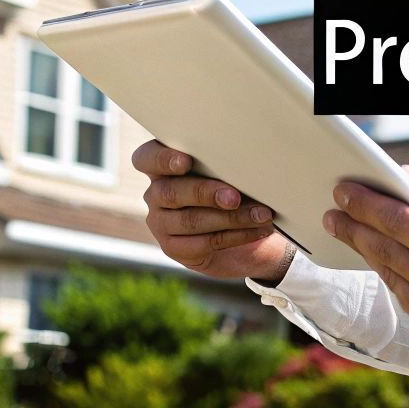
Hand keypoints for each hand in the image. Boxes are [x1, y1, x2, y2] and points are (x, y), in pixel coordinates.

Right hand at [134, 139, 292, 281]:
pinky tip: (258, 230)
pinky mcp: (174, 249)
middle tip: (235, 197)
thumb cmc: (233, 191)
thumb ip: (224, 167)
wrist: (243, 237)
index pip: (146, 158)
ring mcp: (161, 223)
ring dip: (232, 217)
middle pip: (171, 192)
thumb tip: (247, 166)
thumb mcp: (228, 174)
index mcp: (162, 167)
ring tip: (262, 215)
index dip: (163, 159)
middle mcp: (156, 194)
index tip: (186, 162)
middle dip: (206, 193)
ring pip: (191, 220)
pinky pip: (206, 242)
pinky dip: (238, 235)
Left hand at [324, 167, 408, 353]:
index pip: (395, 221)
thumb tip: (408, 178)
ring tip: (355, 234)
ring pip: (392, 279)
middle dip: (355, 229)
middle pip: (384, 251)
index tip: (343, 193)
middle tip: (334, 214)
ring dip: (372, 255)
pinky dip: (397, 280)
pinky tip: (389, 263)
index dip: (364, 204)